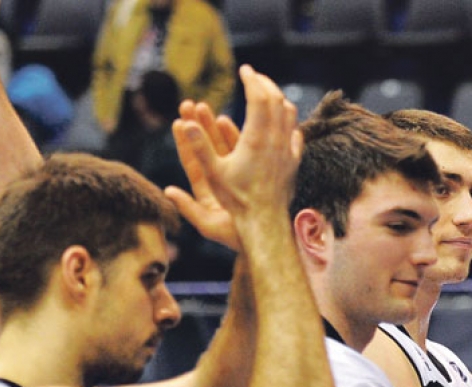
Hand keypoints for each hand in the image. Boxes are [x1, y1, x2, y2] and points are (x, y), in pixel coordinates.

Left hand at [165, 100, 241, 251]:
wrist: (264, 241)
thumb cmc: (237, 238)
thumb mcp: (209, 225)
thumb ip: (189, 208)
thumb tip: (168, 191)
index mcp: (207, 193)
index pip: (193, 162)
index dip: (185, 143)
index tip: (178, 122)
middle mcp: (219, 183)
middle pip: (205, 150)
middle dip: (197, 127)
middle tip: (189, 104)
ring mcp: (235, 178)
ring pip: (222, 148)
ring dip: (214, 128)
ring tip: (206, 108)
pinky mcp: (250, 174)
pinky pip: (241, 152)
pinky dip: (234, 137)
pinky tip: (228, 121)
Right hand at [174, 65, 301, 220]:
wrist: (265, 223)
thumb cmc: (237, 202)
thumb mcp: (213, 175)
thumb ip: (199, 148)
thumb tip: (185, 124)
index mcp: (256, 138)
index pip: (258, 97)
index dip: (251, 80)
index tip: (244, 70)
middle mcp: (275, 140)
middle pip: (276, 100)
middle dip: (265, 84)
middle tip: (254, 76)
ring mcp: (286, 151)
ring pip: (288, 114)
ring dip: (278, 98)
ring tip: (267, 94)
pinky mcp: (292, 163)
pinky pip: (295, 133)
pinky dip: (288, 121)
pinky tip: (283, 122)